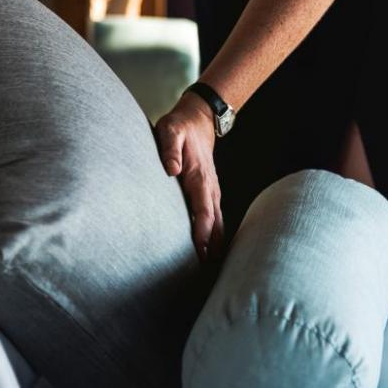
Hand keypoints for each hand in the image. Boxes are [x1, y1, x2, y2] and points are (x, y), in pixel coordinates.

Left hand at [155, 92, 224, 262]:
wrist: (199, 118)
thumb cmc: (180, 126)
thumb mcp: (170, 130)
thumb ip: (169, 148)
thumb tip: (171, 169)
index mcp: (199, 176)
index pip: (203, 209)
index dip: (202, 231)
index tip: (200, 250)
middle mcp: (210, 186)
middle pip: (214, 221)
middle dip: (211, 245)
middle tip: (205, 270)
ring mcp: (212, 189)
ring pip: (218, 220)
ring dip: (216, 242)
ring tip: (210, 267)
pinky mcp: (210, 191)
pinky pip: (216, 215)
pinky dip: (216, 232)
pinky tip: (212, 248)